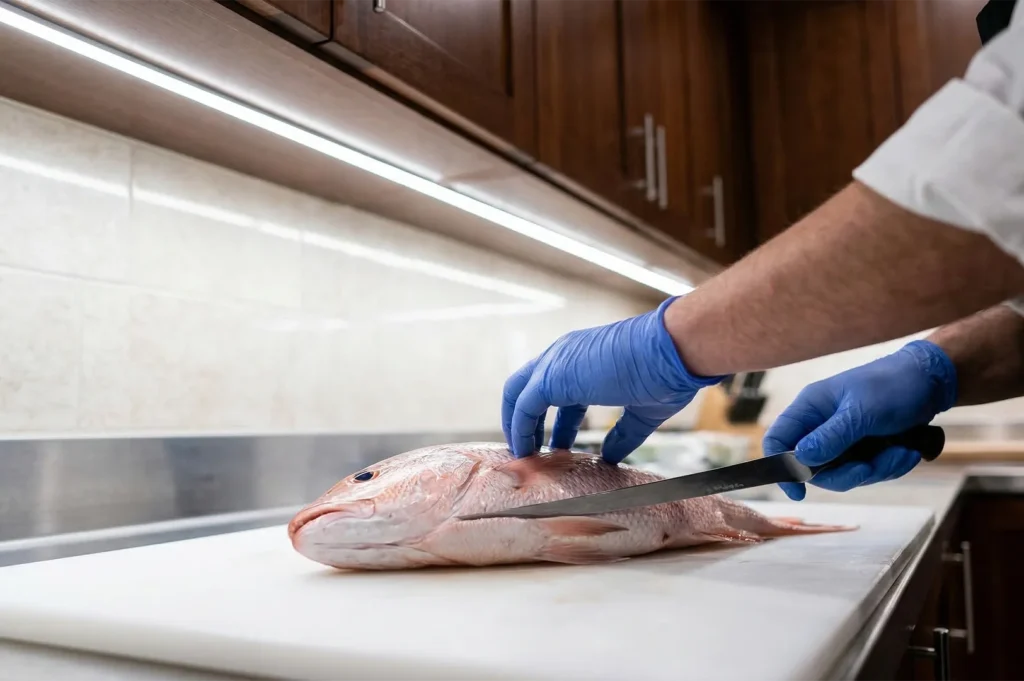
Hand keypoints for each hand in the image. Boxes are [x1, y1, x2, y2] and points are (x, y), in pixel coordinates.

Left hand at [502, 297, 722, 462]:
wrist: (671, 351)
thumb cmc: (665, 373)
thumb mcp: (642, 410)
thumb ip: (623, 433)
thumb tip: (611, 456)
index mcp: (585, 359)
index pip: (557, 389)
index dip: (555, 420)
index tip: (556, 445)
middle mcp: (565, 356)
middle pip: (529, 388)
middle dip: (528, 422)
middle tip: (533, 452)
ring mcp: (556, 363)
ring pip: (518, 394)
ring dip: (518, 427)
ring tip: (524, 458)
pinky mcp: (551, 377)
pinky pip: (523, 407)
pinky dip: (519, 430)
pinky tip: (526, 453)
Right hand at [763, 340, 956, 499]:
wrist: (932, 381)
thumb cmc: (892, 385)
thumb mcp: (861, 412)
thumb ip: (831, 437)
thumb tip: (800, 460)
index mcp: (810, 408)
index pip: (778, 439)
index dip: (781, 466)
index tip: (799, 491)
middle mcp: (822, 426)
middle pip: (815, 467)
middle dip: (847, 473)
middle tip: (869, 467)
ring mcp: (844, 439)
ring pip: (845, 473)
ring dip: (877, 469)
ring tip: (902, 452)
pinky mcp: (866, 448)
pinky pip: (868, 471)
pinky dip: (890, 466)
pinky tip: (907, 451)